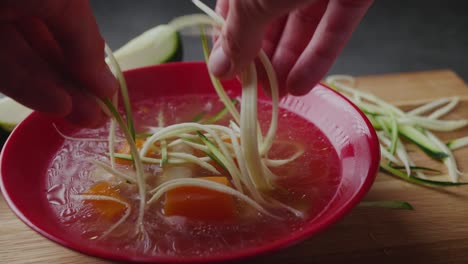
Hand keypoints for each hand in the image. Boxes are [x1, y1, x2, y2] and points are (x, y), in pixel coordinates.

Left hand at [0, 0, 116, 126]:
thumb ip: (85, 39)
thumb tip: (107, 83)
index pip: (72, 24)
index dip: (92, 57)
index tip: (109, 90)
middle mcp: (17, 4)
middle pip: (51, 46)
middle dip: (78, 81)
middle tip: (100, 113)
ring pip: (27, 61)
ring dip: (58, 90)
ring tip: (84, 116)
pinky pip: (3, 69)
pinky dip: (30, 88)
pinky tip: (57, 104)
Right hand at [209, 0, 372, 95]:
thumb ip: (237, 36)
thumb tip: (219, 68)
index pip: (233, 13)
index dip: (231, 45)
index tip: (231, 76)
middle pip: (267, 23)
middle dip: (261, 60)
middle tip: (256, 92)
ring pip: (300, 29)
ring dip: (288, 64)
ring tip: (278, 96)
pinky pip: (332, 30)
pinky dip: (318, 59)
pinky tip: (302, 85)